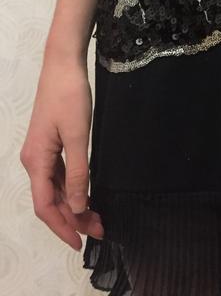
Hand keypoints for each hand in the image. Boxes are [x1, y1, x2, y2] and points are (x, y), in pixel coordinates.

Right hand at [19, 47, 103, 250]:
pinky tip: (87, 194)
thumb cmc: (69, 95)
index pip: (45, 206)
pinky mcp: (50, 143)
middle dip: (73, 218)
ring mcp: (41, 152)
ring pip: (55, 189)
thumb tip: (77, 206)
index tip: (81, 242)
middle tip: (100, 229)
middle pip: (50, 200)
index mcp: (36, 161)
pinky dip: (72, 188)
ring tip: (97, 216)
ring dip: (74, 205)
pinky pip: (58, 175)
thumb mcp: (78, 135)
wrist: (63, 64)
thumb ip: (78, 172)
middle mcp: (34, 160)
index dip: (62, 227)